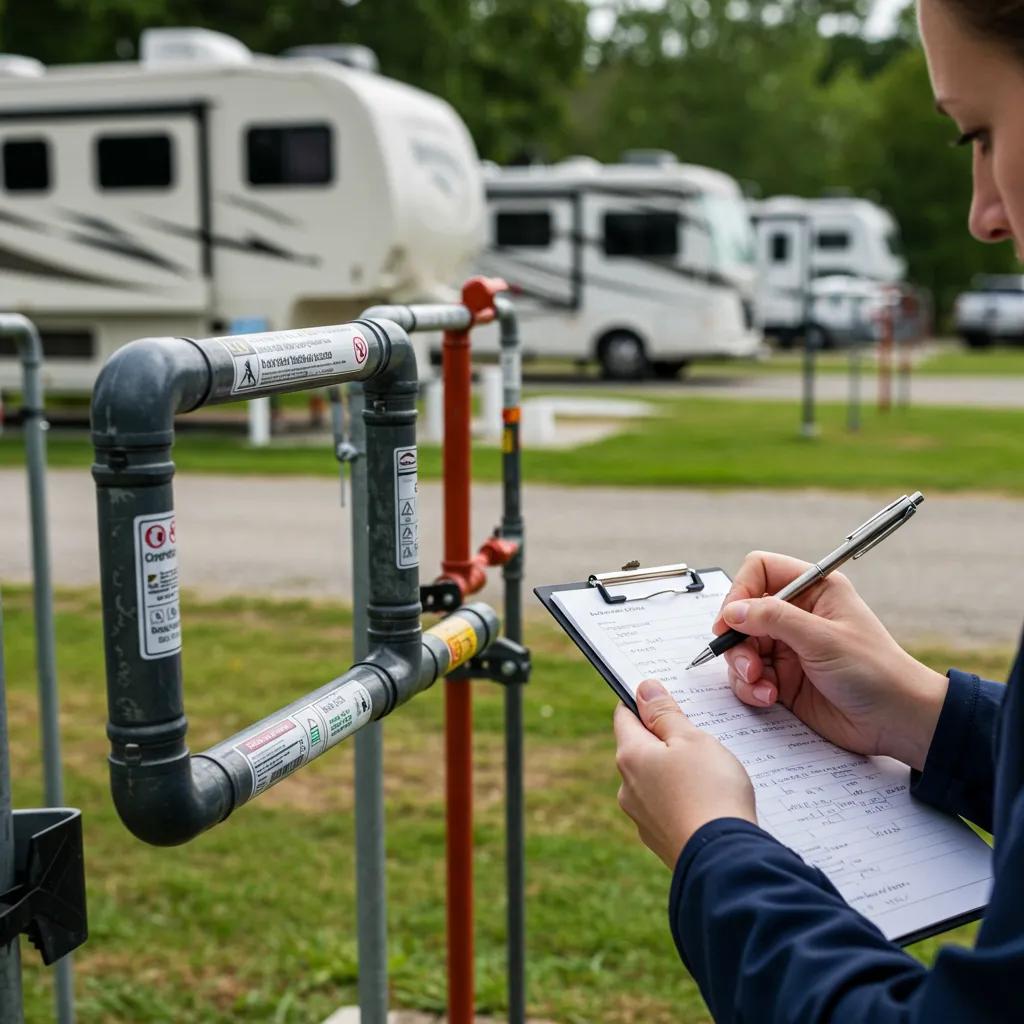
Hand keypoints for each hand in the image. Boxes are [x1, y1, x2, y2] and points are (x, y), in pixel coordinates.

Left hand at [614, 679, 755, 868]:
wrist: (725, 861)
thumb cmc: (710, 792)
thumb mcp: (692, 739)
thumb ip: (665, 713)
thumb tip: (644, 689)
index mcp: (630, 757)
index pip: (625, 716)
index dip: (642, 702)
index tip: (661, 697)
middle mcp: (627, 788)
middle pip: (640, 749)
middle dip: (664, 739)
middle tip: (698, 736)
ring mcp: (642, 817)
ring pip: (655, 781)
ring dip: (675, 772)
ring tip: (710, 774)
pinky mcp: (660, 840)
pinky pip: (668, 808)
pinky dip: (683, 800)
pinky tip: (709, 802)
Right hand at [716, 551, 947, 771]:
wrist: (897, 721)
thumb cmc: (876, 672)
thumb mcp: (823, 639)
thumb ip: (774, 619)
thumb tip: (733, 611)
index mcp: (813, 590)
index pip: (760, 571)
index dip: (741, 591)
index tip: (732, 620)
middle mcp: (797, 615)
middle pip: (743, 613)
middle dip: (738, 640)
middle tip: (748, 663)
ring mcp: (788, 647)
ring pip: (740, 647)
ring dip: (742, 667)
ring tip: (761, 685)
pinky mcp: (783, 678)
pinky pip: (748, 676)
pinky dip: (751, 688)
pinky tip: (769, 698)